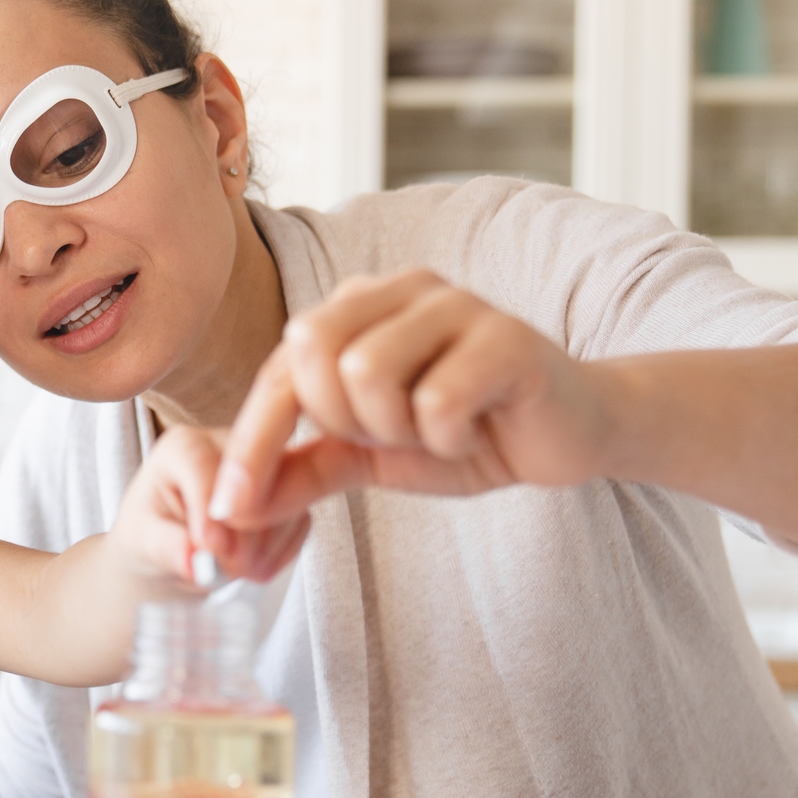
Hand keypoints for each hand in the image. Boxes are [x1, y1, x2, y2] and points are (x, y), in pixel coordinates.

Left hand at [113, 424, 312, 591]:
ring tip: (235, 572)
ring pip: (284, 502)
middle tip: (226, 570)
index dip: (210, 510)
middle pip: (253, 480)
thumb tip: (193, 560)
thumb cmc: (151, 534)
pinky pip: (300, 520)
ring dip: (263, 549)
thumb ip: (165, 548)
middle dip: (243, 536)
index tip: (211, 549)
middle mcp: (228, 446)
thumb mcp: (142, 543)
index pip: (202, 465)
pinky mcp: (289, 491)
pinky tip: (254, 567)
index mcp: (182, 447)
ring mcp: (265, 465)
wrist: (175, 546)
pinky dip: (281, 553)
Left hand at [210, 269, 618, 526]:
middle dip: (339, 421)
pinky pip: (436, 401)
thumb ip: (302, 469)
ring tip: (435, 431)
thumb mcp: (370, 458)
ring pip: (367, 372)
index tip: (228, 508)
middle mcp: (401, 289)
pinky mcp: (506, 337)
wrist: (569, 437)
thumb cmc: (466, 433)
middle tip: (389, 438)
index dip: (251, 440)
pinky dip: (447, 439)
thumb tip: (231, 507)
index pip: (280, 368)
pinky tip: (476, 432)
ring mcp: (457, 305)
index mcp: (360, 307)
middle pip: (312, 351)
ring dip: (397, 430)